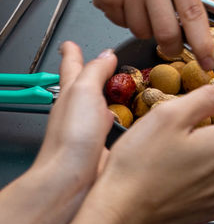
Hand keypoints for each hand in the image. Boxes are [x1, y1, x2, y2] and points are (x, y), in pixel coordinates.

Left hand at [34, 41, 115, 185]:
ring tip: (125, 88)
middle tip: (107, 61)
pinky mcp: (105, 148)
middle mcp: (79, 111)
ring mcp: (91, 130)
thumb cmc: (70, 138)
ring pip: (102, 107)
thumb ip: (95, 71)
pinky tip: (133, 122)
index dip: (72, 52)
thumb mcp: (84, 91)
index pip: (71, 66)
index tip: (71, 43)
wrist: (73, 180)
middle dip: (95, 73)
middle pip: (86, 86)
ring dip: (113, 97)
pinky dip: (124, 122)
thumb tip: (106, 54)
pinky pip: (116, 129)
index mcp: (71, 93)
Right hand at [43, 0, 213, 67]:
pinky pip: (123, 24)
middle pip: (167, 32)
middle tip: (174, 44)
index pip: (194, 12)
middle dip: (173, 46)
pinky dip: (128, 19)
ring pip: (143, 32)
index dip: (203, 43)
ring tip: (145, 5)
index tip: (209, 61)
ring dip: (148, 29)